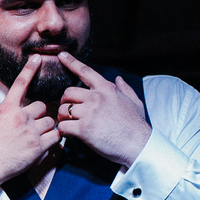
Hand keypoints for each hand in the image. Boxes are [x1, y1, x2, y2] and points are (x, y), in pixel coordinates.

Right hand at [0, 55, 59, 189]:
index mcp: (6, 109)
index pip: (20, 84)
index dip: (29, 69)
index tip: (37, 58)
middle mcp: (20, 117)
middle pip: (41, 105)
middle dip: (39, 113)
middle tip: (32, 124)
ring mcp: (31, 132)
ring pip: (49, 121)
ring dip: (46, 127)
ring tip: (37, 136)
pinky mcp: (39, 146)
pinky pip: (56, 136)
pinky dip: (54, 138)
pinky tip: (46, 143)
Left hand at [56, 52, 151, 167]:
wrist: (139, 145)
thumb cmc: (136, 125)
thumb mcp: (134, 102)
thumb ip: (125, 89)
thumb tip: (118, 79)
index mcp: (107, 89)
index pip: (85, 71)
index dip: (71, 62)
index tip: (60, 55)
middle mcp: (96, 97)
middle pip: (68, 92)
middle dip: (65, 102)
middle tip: (68, 112)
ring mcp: (89, 112)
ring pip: (63, 109)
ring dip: (62, 118)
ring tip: (69, 125)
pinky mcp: (84, 129)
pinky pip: (63, 126)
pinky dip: (63, 131)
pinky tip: (69, 135)